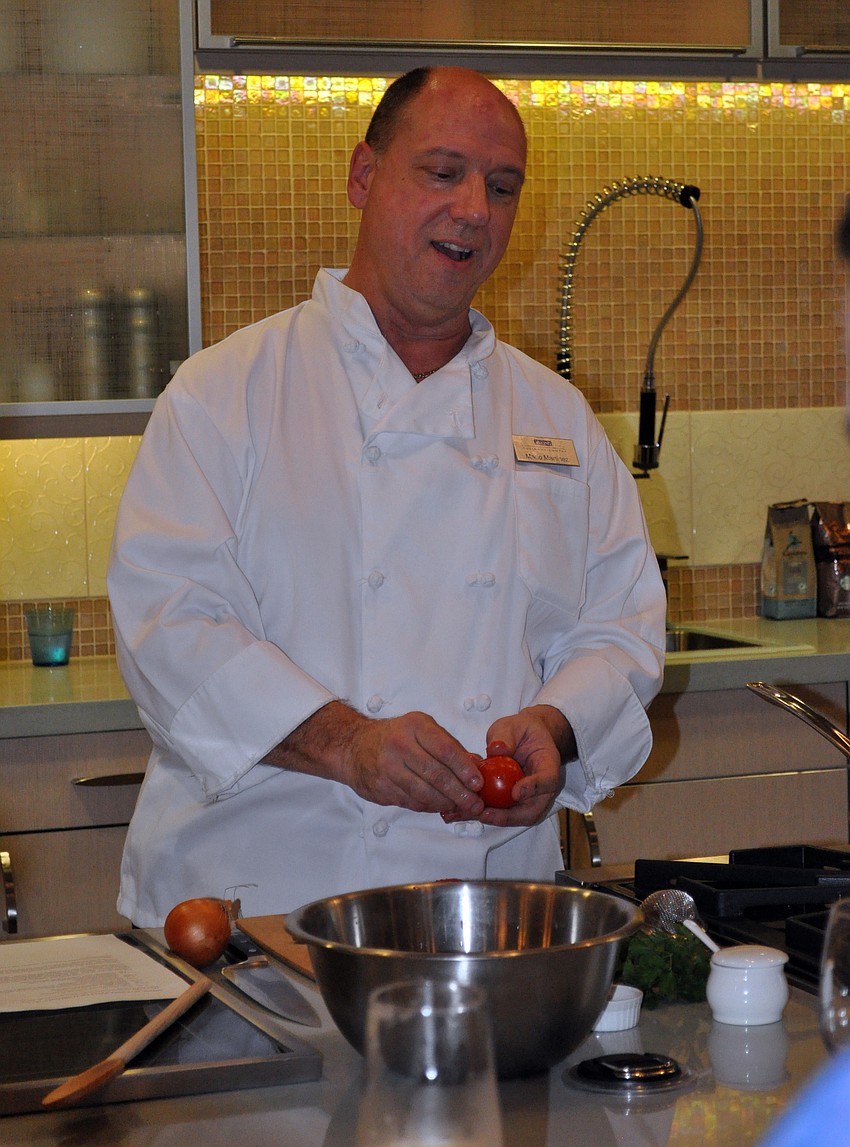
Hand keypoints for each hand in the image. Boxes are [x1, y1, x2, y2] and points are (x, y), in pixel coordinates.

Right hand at [267, 702, 484, 816]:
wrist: (353, 746)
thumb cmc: (394, 736)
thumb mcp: (421, 728)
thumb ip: (448, 745)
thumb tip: (476, 765)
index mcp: (415, 726)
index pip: (446, 749)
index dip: (464, 769)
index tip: (478, 783)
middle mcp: (400, 745)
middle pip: (436, 774)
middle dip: (460, 793)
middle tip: (475, 804)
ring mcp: (387, 768)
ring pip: (424, 792)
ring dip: (446, 803)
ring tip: (461, 808)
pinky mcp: (380, 787)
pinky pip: (411, 801)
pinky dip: (429, 806)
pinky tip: (440, 807)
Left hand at [442, 704, 573, 827]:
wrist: (524, 737)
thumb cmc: (521, 730)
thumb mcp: (513, 726)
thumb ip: (506, 737)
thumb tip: (497, 750)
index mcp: (547, 763)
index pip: (547, 780)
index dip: (533, 789)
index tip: (516, 793)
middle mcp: (541, 786)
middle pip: (533, 809)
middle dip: (509, 816)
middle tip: (486, 814)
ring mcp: (528, 797)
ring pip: (516, 816)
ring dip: (493, 819)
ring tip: (469, 815)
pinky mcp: (512, 801)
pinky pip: (501, 812)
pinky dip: (482, 814)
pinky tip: (461, 813)